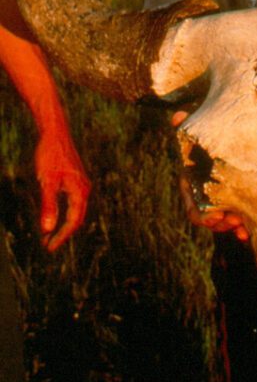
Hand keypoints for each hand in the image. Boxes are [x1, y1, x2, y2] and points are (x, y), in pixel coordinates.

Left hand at [34, 129, 90, 251]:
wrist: (55, 134)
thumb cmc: (51, 156)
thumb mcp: (47, 182)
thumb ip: (48, 206)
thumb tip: (47, 229)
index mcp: (80, 192)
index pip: (73, 222)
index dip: (61, 237)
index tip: (49, 247)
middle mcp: (84, 190)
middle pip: (77, 218)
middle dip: (62, 233)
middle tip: (47, 245)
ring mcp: (81, 184)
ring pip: (75, 211)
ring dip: (63, 224)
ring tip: (48, 234)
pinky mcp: (76, 180)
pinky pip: (73, 203)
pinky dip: (64, 213)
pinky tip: (53, 214)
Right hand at [173, 112, 249, 241]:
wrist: (232, 138)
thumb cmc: (210, 136)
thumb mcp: (200, 134)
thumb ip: (188, 127)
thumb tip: (178, 116)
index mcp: (194, 186)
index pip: (194, 209)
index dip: (203, 216)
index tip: (217, 215)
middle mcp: (205, 197)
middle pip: (211, 220)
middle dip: (221, 224)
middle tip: (235, 220)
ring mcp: (221, 201)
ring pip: (225, 222)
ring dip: (233, 227)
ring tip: (244, 227)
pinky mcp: (237, 202)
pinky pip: (239, 220)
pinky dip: (243, 228)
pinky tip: (248, 233)